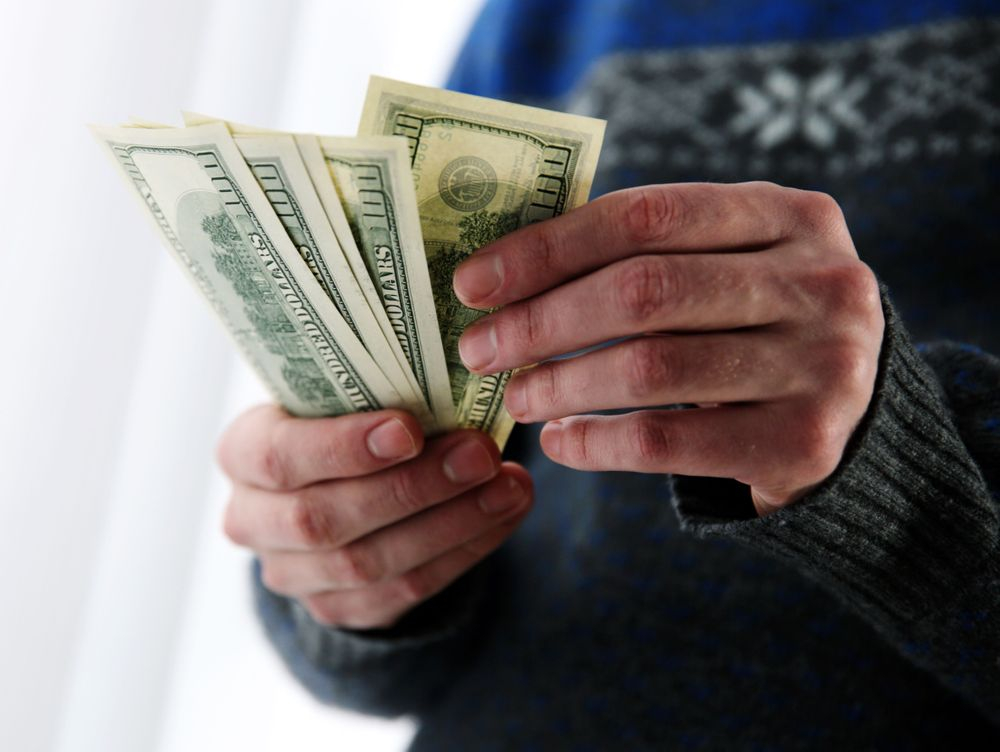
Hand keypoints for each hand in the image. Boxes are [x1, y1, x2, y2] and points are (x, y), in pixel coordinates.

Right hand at [217, 405, 531, 628]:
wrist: (333, 486)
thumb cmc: (343, 418)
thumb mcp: (337, 393)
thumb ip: (372, 385)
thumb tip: (453, 361)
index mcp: (242, 453)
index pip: (279, 458)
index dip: (344, 448)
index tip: (410, 429)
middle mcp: (253, 521)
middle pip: (326, 518)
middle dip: (413, 488)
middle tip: (481, 454)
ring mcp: (293, 575)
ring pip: (370, 564)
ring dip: (452, 523)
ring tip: (509, 486)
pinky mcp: (339, 609)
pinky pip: (405, 590)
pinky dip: (464, 551)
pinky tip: (503, 516)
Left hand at [453, 182, 883, 514]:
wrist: (856, 415)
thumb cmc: (755, 326)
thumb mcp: (725, 268)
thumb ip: (645, 256)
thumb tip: (503, 276)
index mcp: (790, 215)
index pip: (645, 214)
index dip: (548, 247)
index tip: (474, 282)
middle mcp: (820, 282)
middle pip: (644, 291)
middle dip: (542, 321)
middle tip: (479, 349)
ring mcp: (822, 364)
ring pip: (650, 369)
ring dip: (561, 385)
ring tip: (515, 397)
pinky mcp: (804, 443)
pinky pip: (665, 443)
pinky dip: (595, 443)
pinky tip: (560, 441)